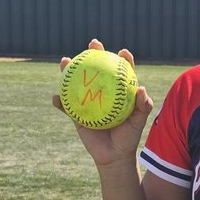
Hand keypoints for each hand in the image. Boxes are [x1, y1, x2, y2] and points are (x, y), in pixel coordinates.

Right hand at [52, 39, 153, 165]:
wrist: (113, 155)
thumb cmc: (128, 137)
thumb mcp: (138, 122)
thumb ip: (142, 106)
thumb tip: (141, 88)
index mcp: (118, 92)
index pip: (121, 71)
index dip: (123, 59)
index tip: (123, 52)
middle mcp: (102, 92)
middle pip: (97, 69)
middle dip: (93, 53)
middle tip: (93, 44)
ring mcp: (88, 101)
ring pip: (77, 82)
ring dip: (68, 70)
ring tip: (65, 61)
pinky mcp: (76, 113)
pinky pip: (66, 106)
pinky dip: (60, 101)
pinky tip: (56, 98)